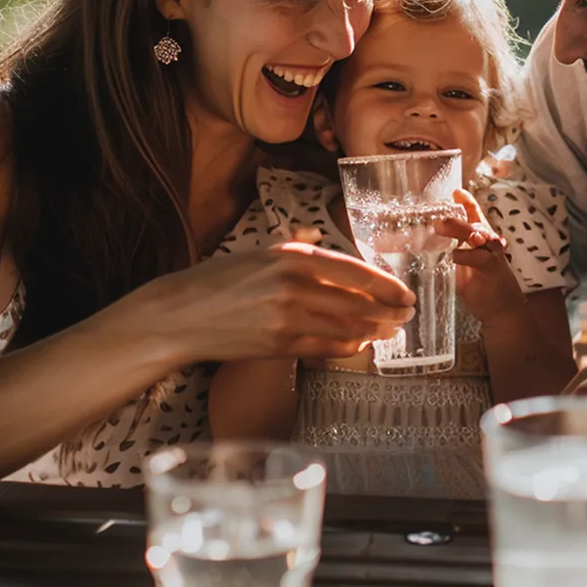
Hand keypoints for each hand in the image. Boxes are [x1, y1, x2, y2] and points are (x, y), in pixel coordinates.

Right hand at [151, 242, 416, 364]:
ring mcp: (286, 318)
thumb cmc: (219, 281)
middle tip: (408, 314)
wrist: (178, 315)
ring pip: (346, 327)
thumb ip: (294, 246)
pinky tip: (360, 345)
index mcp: (291, 256)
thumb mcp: (258, 252)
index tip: (404, 292)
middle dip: (389, 310)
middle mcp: (292, 285)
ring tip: (392, 331)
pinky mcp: (277, 345)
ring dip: (375, 331)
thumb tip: (319, 237)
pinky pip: (325, 348)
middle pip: (357, 301)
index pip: (353, 270)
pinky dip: (348, 347)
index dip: (384, 284)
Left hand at [434, 189, 523, 326]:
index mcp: (481, 240)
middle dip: (457, 217)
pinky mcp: (495, 270)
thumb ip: (457, 252)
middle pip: (474, 223)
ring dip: (460, 230)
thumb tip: (436, 241)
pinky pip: (481, 259)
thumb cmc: (483, 287)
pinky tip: (455, 255)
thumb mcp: (464, 267)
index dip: (467, 202)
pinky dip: (467, 256)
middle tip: (438, 216)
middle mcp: (489, 244)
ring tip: (442, 225)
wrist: (504, 311)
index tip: (456, 192)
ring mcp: (494, 256)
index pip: (475, 216)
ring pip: (479, 236)